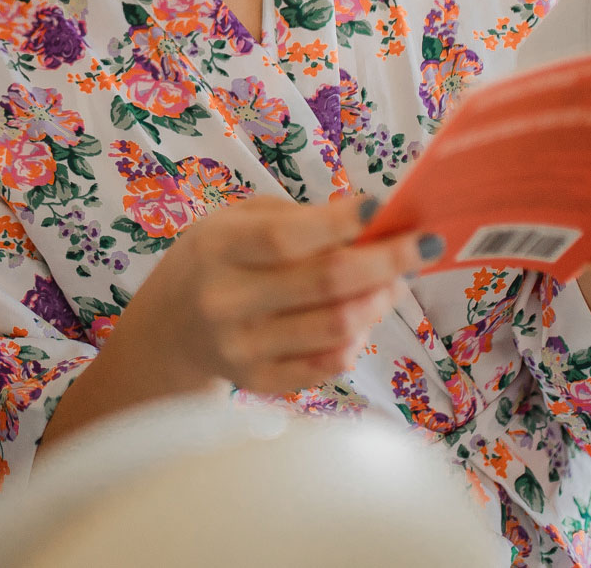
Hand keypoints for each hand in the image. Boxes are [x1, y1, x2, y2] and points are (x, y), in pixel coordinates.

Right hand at [116, 195, 431, 394]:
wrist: (169, 329)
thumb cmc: (216, 260)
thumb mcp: (236, 220)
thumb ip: (297, 218)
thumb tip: (373, 223)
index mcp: (217, 247)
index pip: (286, 236)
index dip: (341, 223)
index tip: (383, 208)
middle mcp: (225, 300)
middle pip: (326, 282)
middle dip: (388, 261)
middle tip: (422, 246)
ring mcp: (242, 347)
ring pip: (338, 326)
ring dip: (380, 300)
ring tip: (392, 282)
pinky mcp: (259, 382)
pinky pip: (330, 363)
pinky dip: (357, 338)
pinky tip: (359, 317)